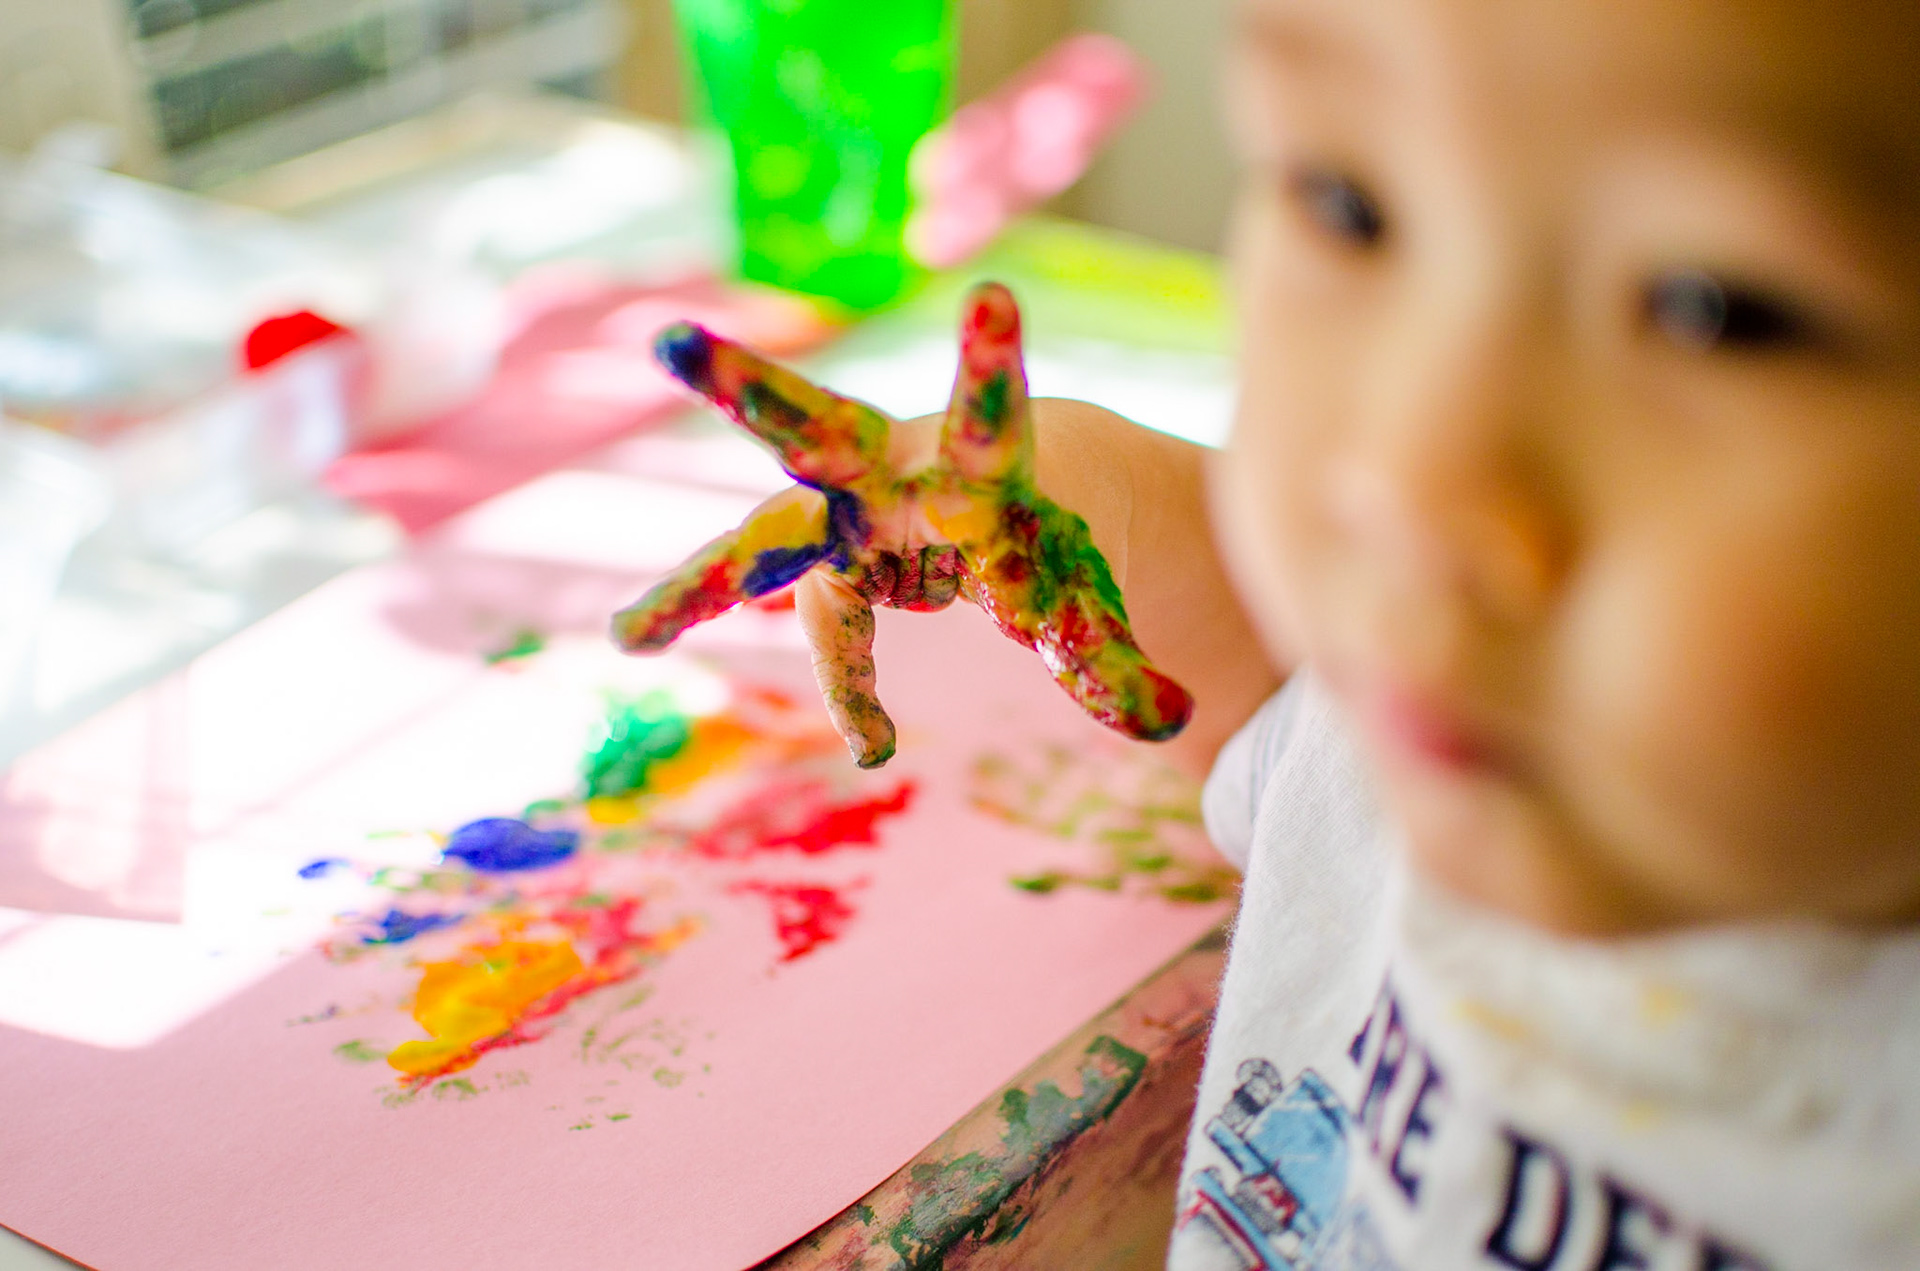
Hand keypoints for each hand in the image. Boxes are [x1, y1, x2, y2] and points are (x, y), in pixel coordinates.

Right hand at [611, 282, 1192, 767]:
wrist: (1005, 505)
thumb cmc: (1051, 540)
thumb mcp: (1087, 597)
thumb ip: (1114, 658)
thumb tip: (1170, 723)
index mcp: (975, 460)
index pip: (984, 410)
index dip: (988, 364)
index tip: (995, 299)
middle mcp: (891, 474)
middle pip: (813, 429)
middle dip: (745, 387)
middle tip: (669, 344)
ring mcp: (843, 517)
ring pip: (764, 539)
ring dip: (698, 586)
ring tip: (629, 637)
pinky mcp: (824, 562)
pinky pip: (815, 633)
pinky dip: (832, 680)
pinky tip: (837, 725)